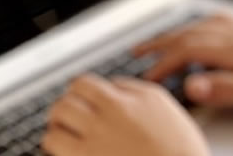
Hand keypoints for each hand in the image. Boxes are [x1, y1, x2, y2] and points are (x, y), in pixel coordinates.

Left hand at [43, 74, 207, 155]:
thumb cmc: (178, 147)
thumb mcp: (162, 105)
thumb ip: (132, 89)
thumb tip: (110, 86)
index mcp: (128, 99)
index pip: (83, 84)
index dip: (77, 92)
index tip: (78, 99)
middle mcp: (110, 117)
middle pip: (64, 103)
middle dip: (62, 110)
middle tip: (67, 118)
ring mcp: (96, 142)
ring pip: (54, 127)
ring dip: (57, 130)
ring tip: (64, 137)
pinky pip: (56, 149)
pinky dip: (57, 150)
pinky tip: (68, 153)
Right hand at [132, 12, 232, 111]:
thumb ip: (225, 89)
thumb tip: (189, 87)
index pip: (187, 51)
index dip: (162, 64)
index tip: (146, 79)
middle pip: (190, 33)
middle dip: (160, 43)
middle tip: (136, 53)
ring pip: (204, 25)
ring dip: (178, 32)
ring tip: (160, 41)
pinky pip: (221, 21)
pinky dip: (203, 24)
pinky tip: (204, 27)